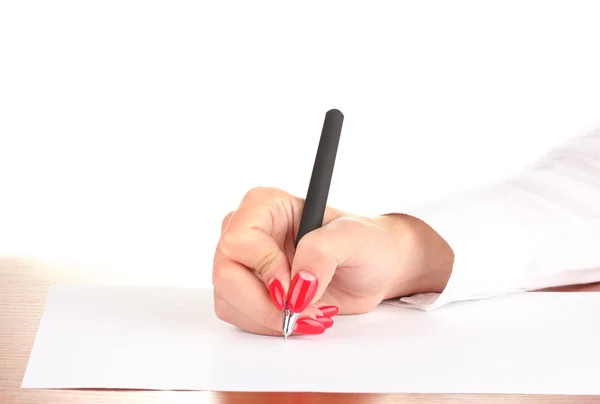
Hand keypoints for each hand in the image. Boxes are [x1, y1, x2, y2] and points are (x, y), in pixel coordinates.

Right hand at [212, 187, 453, 335]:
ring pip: (228, 299)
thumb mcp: (353, 238)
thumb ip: (322, 253)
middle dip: (263, 303)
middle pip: (225, 274)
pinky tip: (299, 317)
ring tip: (309, 313)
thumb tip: (297, 284)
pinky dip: (268, 325)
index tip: (292, 287)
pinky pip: (239, 316)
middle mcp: (249, 231)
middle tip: (300, 311)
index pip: (238, 240)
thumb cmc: (367, 243)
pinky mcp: (251, 290)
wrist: (376, 269)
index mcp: (266, 206)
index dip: (263, 269)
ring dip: (269, 318)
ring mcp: (247, 263)